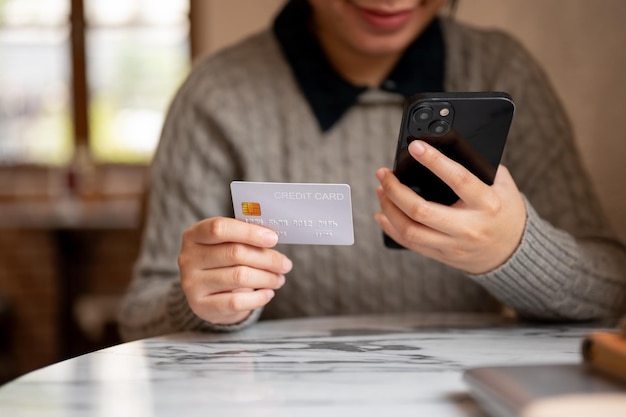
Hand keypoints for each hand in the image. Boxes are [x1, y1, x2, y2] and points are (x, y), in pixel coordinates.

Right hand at [178, 217, 291, 324]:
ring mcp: (191, 283)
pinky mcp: (200, 306)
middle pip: (234, 253)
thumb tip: (272, 237)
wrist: (207, 293)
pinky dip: (258, 297)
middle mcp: (188, 258)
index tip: (273, 239)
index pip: (220, 228)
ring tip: (279, 278)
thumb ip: (244, 238)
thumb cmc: (223, 261)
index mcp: (194, 235)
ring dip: (266, 278)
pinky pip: (236, 302)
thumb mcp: (227, 244)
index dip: (249, 232)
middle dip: (266, 259)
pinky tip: (269, 293)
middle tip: (285, 264)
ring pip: (239, 277)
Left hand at [375, 140, 526, 273]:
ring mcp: (453, 245)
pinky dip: (391, 227)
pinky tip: (382, 213)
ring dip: (389, 208)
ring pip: (410, 229)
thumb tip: (446, 145)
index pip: (458, 179)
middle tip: (384, 173)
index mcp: (487, 204)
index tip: (414, 146)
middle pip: (421, 210)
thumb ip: (480, 166)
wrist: (513, 252)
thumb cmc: (505, 211)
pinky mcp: (442, 255)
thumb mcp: (503, 185)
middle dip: (395, 189)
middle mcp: (468, 227)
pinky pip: (410, 243)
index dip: (434, 161)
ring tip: (382, 190)